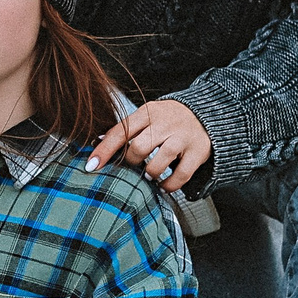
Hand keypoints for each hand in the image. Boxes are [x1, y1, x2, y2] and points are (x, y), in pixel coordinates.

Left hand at [89, 99, 211, 192]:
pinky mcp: (198, 151)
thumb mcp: (147, 117)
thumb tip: (97, 143)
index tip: (91, 165)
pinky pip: (181, 175)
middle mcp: (165, 122)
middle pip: (138, 147)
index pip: (121, 132)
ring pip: (159, 162)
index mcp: (148, 112)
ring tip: (150, 174)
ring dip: (150, 173)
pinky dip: (169, 185)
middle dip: (131, 162)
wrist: (205, 114)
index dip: (104, 150)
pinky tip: (164, 185)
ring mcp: (183, 137)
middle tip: (133, 166)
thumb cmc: (168, 119)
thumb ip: (127, 129)